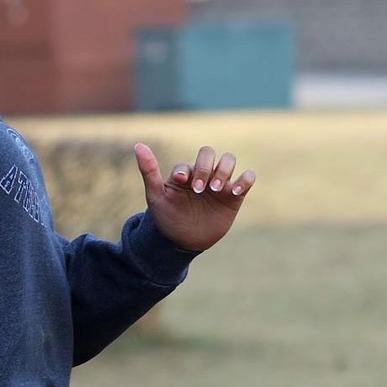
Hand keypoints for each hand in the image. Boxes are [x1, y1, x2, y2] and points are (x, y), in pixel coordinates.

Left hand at [134, 143, 255, 252]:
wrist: (183, 241)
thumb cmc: (167, 217)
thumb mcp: (156, 195)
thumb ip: (149, 170)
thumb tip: (138, 145)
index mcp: (184, 172)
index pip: (189, 161)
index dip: (188, 170)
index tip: (182, 183)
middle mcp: (202, 173)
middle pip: (209, 152)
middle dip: (205, 168)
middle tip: (198, 190)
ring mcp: (220, 183)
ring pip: (229, 159)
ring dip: (223, 171)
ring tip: (215, 190)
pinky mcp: (235, 195)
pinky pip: (248, 177)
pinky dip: (245, 179)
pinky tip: (235, 191)